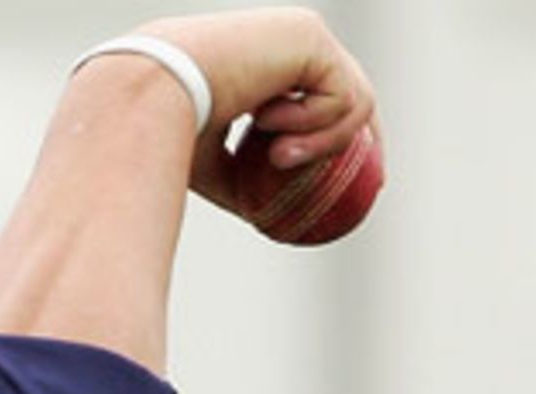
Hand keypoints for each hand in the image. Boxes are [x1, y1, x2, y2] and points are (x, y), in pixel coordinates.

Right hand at [137, 9, 377, 212]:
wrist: (159, 94)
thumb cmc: (177, 133)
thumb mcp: (221, 169)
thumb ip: (254, 179)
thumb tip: (270, 220)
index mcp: (273, 63)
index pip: (329, 92)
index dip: (351, 133)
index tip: (368, 179)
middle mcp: (293, 39)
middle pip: (357, 90)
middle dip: (370, 138)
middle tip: (375, 185)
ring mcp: (304, 32)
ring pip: (355, 101)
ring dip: (321, 141)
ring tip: (277, 155)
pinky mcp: (311, 34)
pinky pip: (342, 98)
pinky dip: (312, 124)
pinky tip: (268, 120)